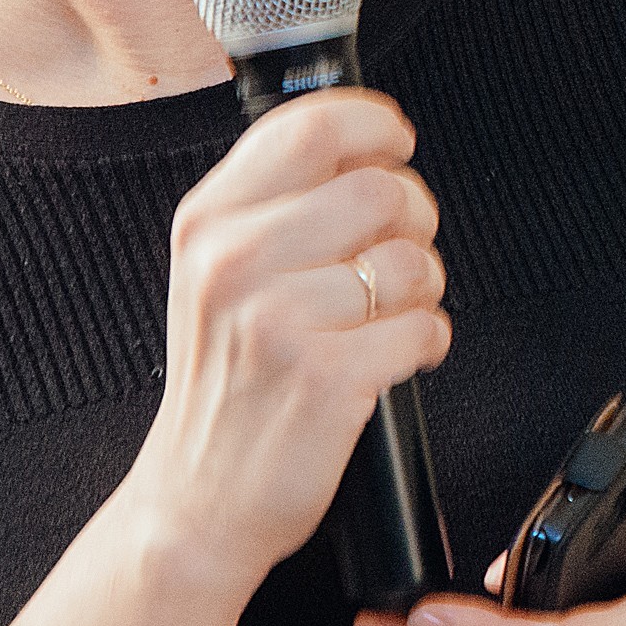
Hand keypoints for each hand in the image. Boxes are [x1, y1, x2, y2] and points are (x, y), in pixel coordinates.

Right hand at [126, 88, 448, 594]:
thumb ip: (276, 203)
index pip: (311, 125)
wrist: (198, 500)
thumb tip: (369, 145)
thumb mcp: (219, 274)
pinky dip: (427, 342)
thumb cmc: (227, 384)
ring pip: (411, 260)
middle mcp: (235, 262)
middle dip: (414, 220)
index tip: (393, 146)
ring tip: (388, 317)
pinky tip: (392, 359)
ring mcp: (278, 320)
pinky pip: (425, 327)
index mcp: (209, 221)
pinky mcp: (326, 377)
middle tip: (396, 255)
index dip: (375, 127)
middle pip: (379, 188)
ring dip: (423, 289)